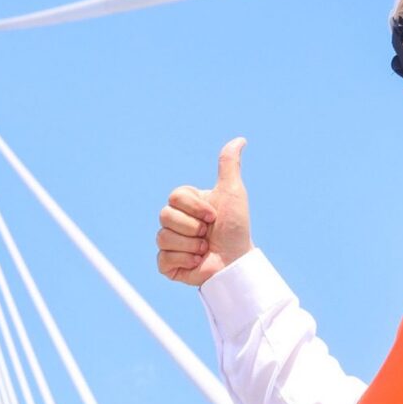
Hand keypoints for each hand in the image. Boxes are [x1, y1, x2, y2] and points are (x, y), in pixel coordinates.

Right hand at [155, 137, 251, 286]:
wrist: (237, 262)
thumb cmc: (236, 228)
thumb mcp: (232, 192)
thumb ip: (229, 165)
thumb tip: (240, 139)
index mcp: (185, 204)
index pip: (174, 197)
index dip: (196, 208)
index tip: (214, 216)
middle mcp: (174, 222)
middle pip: (164, 215)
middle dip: (193, 227)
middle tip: (208, 234)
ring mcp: (169, 243)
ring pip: (163, 237)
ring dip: (190, 245)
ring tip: (204, 250)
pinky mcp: (167, 264)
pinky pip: (163, 258)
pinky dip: (184, 260)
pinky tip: (197, 262)